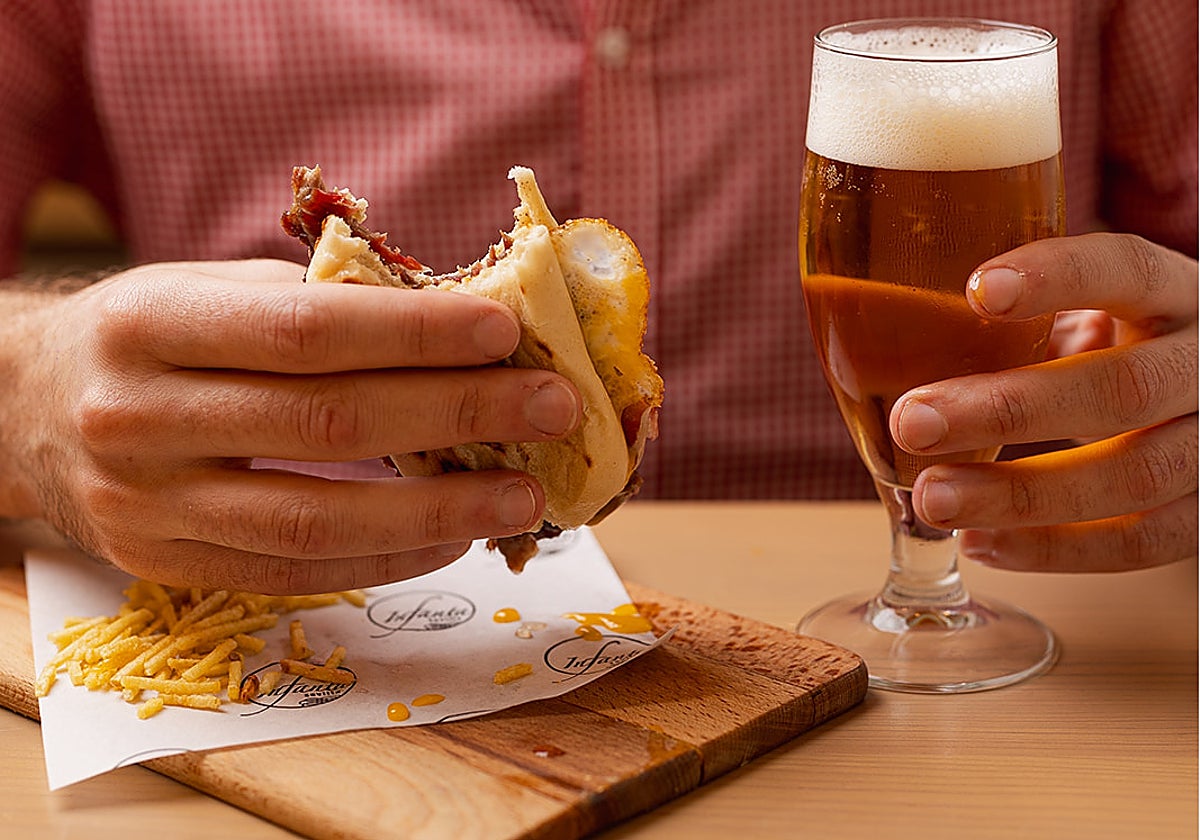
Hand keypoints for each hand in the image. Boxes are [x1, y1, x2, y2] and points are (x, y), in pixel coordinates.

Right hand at [3, 260, 580, 591]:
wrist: (26, 408)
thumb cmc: (151, 337)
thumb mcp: (210, 291)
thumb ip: (319, 305)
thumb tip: (460, 326)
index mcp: (152, 323)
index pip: (305, 330)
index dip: (413, 333)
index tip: (506, 331)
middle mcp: (138, 416)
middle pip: (325, 423)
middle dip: (456, 416)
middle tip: (551, 407)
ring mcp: (146, 504)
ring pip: (313, 519)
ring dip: (436, 511)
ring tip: (522, 495)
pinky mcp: (165, 565)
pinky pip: (294, 573)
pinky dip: (384, 558)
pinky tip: (451, 537)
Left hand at [890, 233, 1196, 571]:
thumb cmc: (1118, 344)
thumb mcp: (1089, 309)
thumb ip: (1022, 315)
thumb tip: (879, 319)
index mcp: (1177, 294)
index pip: (1130, 269)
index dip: (1062, 276)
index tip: (978, 288)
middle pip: (1123, 391)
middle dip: (1007, 410)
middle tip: (909, 421)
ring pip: (1135, 477)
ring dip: (1020, 495)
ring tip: (931, 497)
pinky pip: (1143, 542)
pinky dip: (1056, 548)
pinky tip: (979, 543)